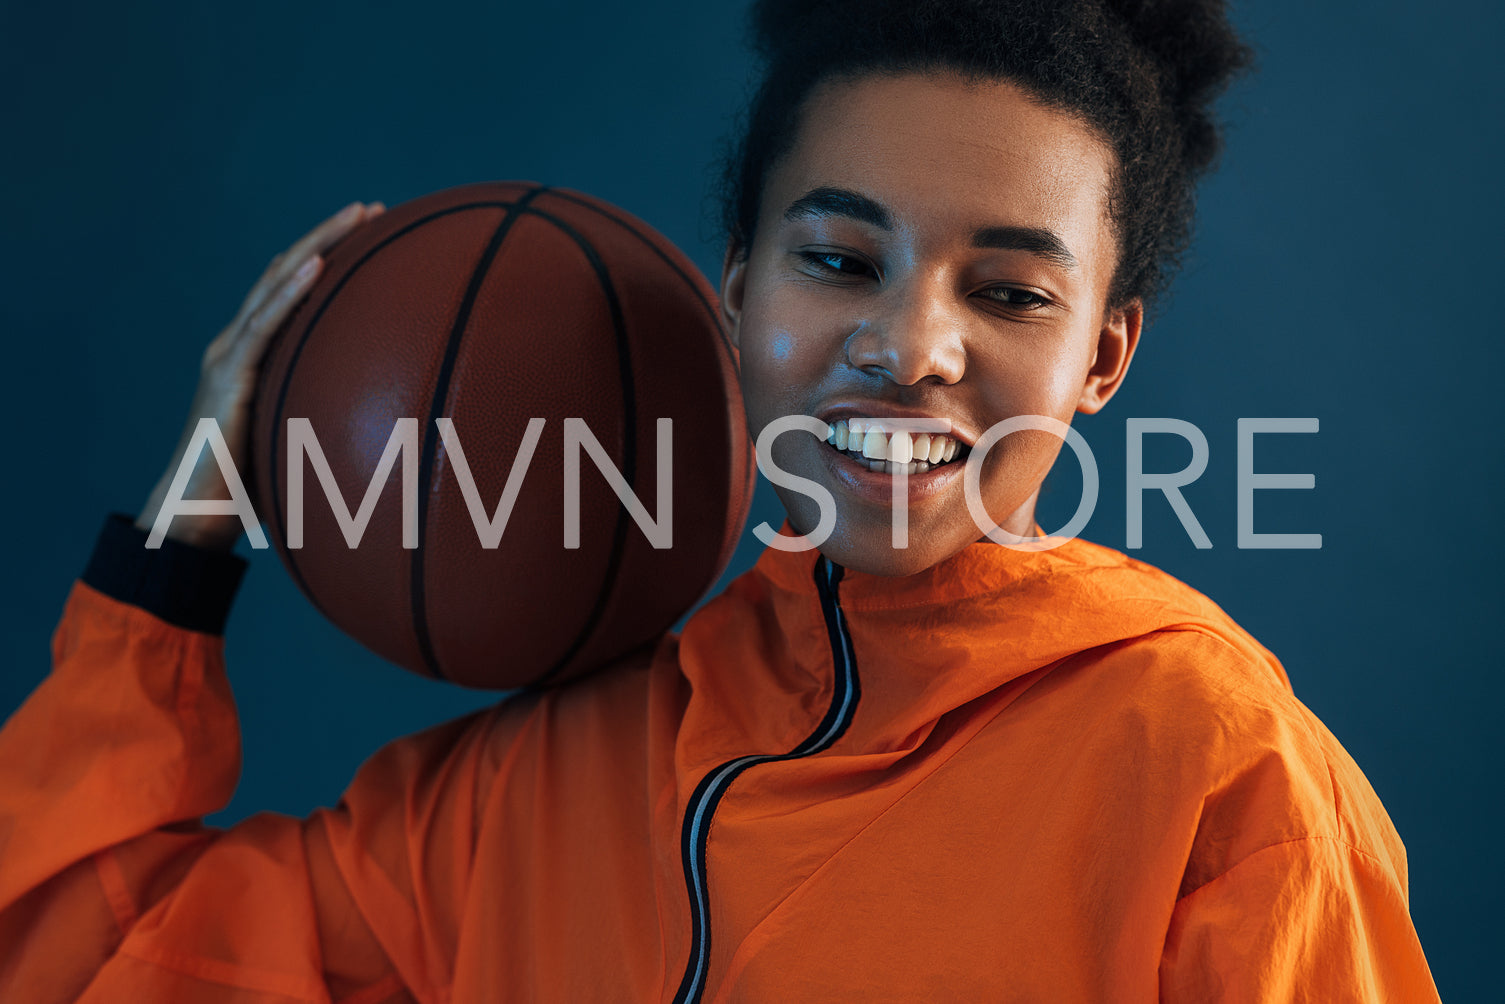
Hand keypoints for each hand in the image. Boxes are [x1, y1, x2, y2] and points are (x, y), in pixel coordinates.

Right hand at [135, 201, 385, 550]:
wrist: (197, 518)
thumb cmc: (250, 492)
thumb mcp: (300, 445)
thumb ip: (332, 428)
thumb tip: (392, 440)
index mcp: (253, 358)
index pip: (293, 292)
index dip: (328, 257)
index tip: (372, 231)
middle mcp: (238, 346)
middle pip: (287, 274)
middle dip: (330, 236)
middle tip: (372, 207)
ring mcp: (230, 357)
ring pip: (276, 285)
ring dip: (319, 245)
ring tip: (356, 215)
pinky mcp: (229, 377)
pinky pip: (264, 325)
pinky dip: (289, 291)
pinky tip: (318, 265)